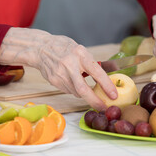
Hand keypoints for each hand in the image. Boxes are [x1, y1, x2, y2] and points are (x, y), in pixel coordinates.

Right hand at [0, 27, 117, 110]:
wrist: (41, 48)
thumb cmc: (64, 47)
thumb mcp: (80, 50)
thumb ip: (91, 63)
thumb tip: (108, 76)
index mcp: (80, 54)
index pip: (96, 72)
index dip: (106, 85)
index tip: (114, 95)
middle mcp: (69, 64)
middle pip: (83, 89)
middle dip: (94, 101)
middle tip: (103, 107)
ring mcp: (60, 74)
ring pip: (76, 92)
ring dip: (84, 94)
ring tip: (83, 85)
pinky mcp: (54, 81)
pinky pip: (68, 90)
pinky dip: (74, 89)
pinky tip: (71, 80)